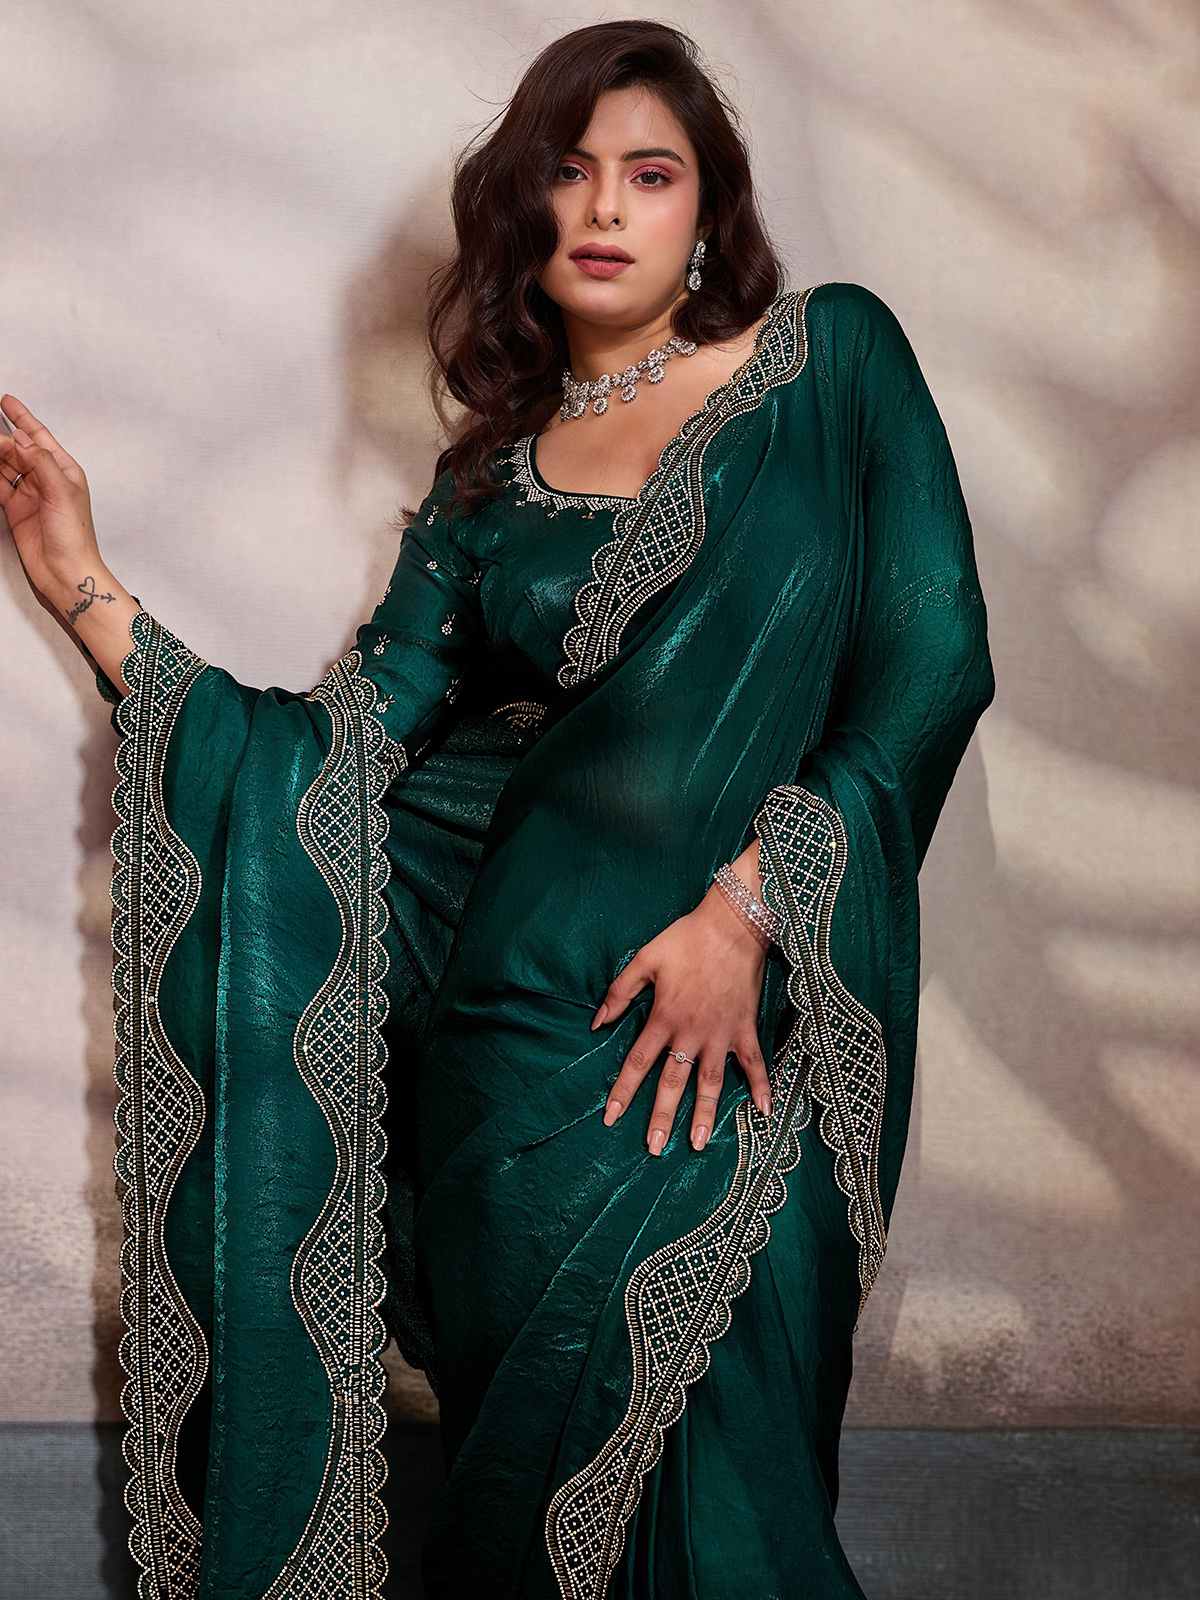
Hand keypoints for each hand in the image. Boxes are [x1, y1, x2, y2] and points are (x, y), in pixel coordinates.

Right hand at [1, 393, 139, 691]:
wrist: (67, 572)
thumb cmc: (74, 535)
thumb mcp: (61, 490)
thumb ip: (39, 461)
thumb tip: (21, 439)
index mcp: (65, 470)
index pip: (38, 436)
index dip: (22, 417)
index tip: (5, 400)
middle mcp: (48, 480)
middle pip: (18, 449)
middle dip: (1, 437)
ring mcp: (31, 495)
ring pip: (6, 466)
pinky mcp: (16, 511)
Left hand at [592, 842, 772, 1153]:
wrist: (732, 924)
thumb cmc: (686, 939)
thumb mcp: (645, 959)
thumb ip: (619, 992)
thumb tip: (596, 1021)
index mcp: (664, 1017)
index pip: (638, 1062)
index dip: (623, 1091)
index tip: (611, 1118)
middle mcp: (691, 1032)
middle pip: (673, 1082)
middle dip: (662, 1117)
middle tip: (654, 1148)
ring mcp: (721, 1033)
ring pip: (711, 1082)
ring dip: (705, 1114)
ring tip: (699, 1144)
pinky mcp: (745, 1027)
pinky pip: (754, 1063)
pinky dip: (761, 1086)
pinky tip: (764, 1113)